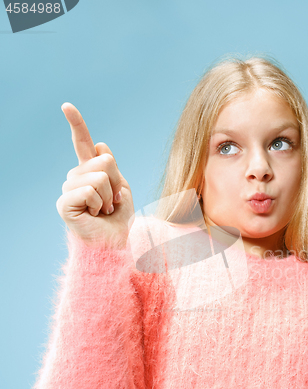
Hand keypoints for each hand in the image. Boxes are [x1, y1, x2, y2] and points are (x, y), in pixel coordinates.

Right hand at [56, 103, 134, 248]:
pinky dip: (100, 204)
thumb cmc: (118, 219)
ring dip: (110, 196)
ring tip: (104, 211)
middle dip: (117, 183)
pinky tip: (95, 215)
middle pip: (105, 161)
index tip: (66, 106)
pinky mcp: (64, 202)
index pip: (82, 143)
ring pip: (100, 175)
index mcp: (90, 171)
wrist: (114, 243)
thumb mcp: (122, 188)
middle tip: (113, 204)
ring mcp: (68, 189)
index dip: (76, 124)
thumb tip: (100, 143)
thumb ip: (112, 167)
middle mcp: (76, 177)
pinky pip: (89, 190)